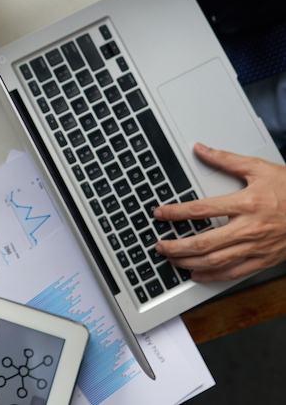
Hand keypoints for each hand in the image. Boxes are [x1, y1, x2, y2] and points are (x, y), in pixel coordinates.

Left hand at [153, 142, 285, 281]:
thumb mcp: (259, 168)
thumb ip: (225, 159)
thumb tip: (200, 149)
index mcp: (245, 203)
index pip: (201, 209)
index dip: (176, 213)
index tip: (160, 213)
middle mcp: (249, 228)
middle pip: (204, 242)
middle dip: (177, 246)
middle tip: (159, 245)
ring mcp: (257, 247)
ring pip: (216, 261)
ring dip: (189, 262)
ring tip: (171, 259)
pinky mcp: (265, 260)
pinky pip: (235, 272)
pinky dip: (213, 276)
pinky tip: (197, 274)